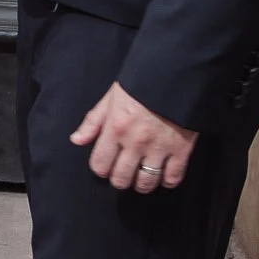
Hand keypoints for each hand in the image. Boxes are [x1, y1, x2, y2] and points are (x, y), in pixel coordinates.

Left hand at [71, 81, 197, 192]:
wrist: (175, 74)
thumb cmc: (141, 84)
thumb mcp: (111, 98)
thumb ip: (93, 122)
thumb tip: (76, 140)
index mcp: (115, 129)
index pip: (100, 164)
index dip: (100, 169)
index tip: (105, 165)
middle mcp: (135, 142)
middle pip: (121, 179)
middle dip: (119, 179)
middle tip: (123, 173)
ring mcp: (159, 148)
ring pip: (146, 182)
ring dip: (142, 184)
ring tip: (141, 177)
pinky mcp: (181, 150)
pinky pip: (173, 178)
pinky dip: (167, 182)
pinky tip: (163, 176)